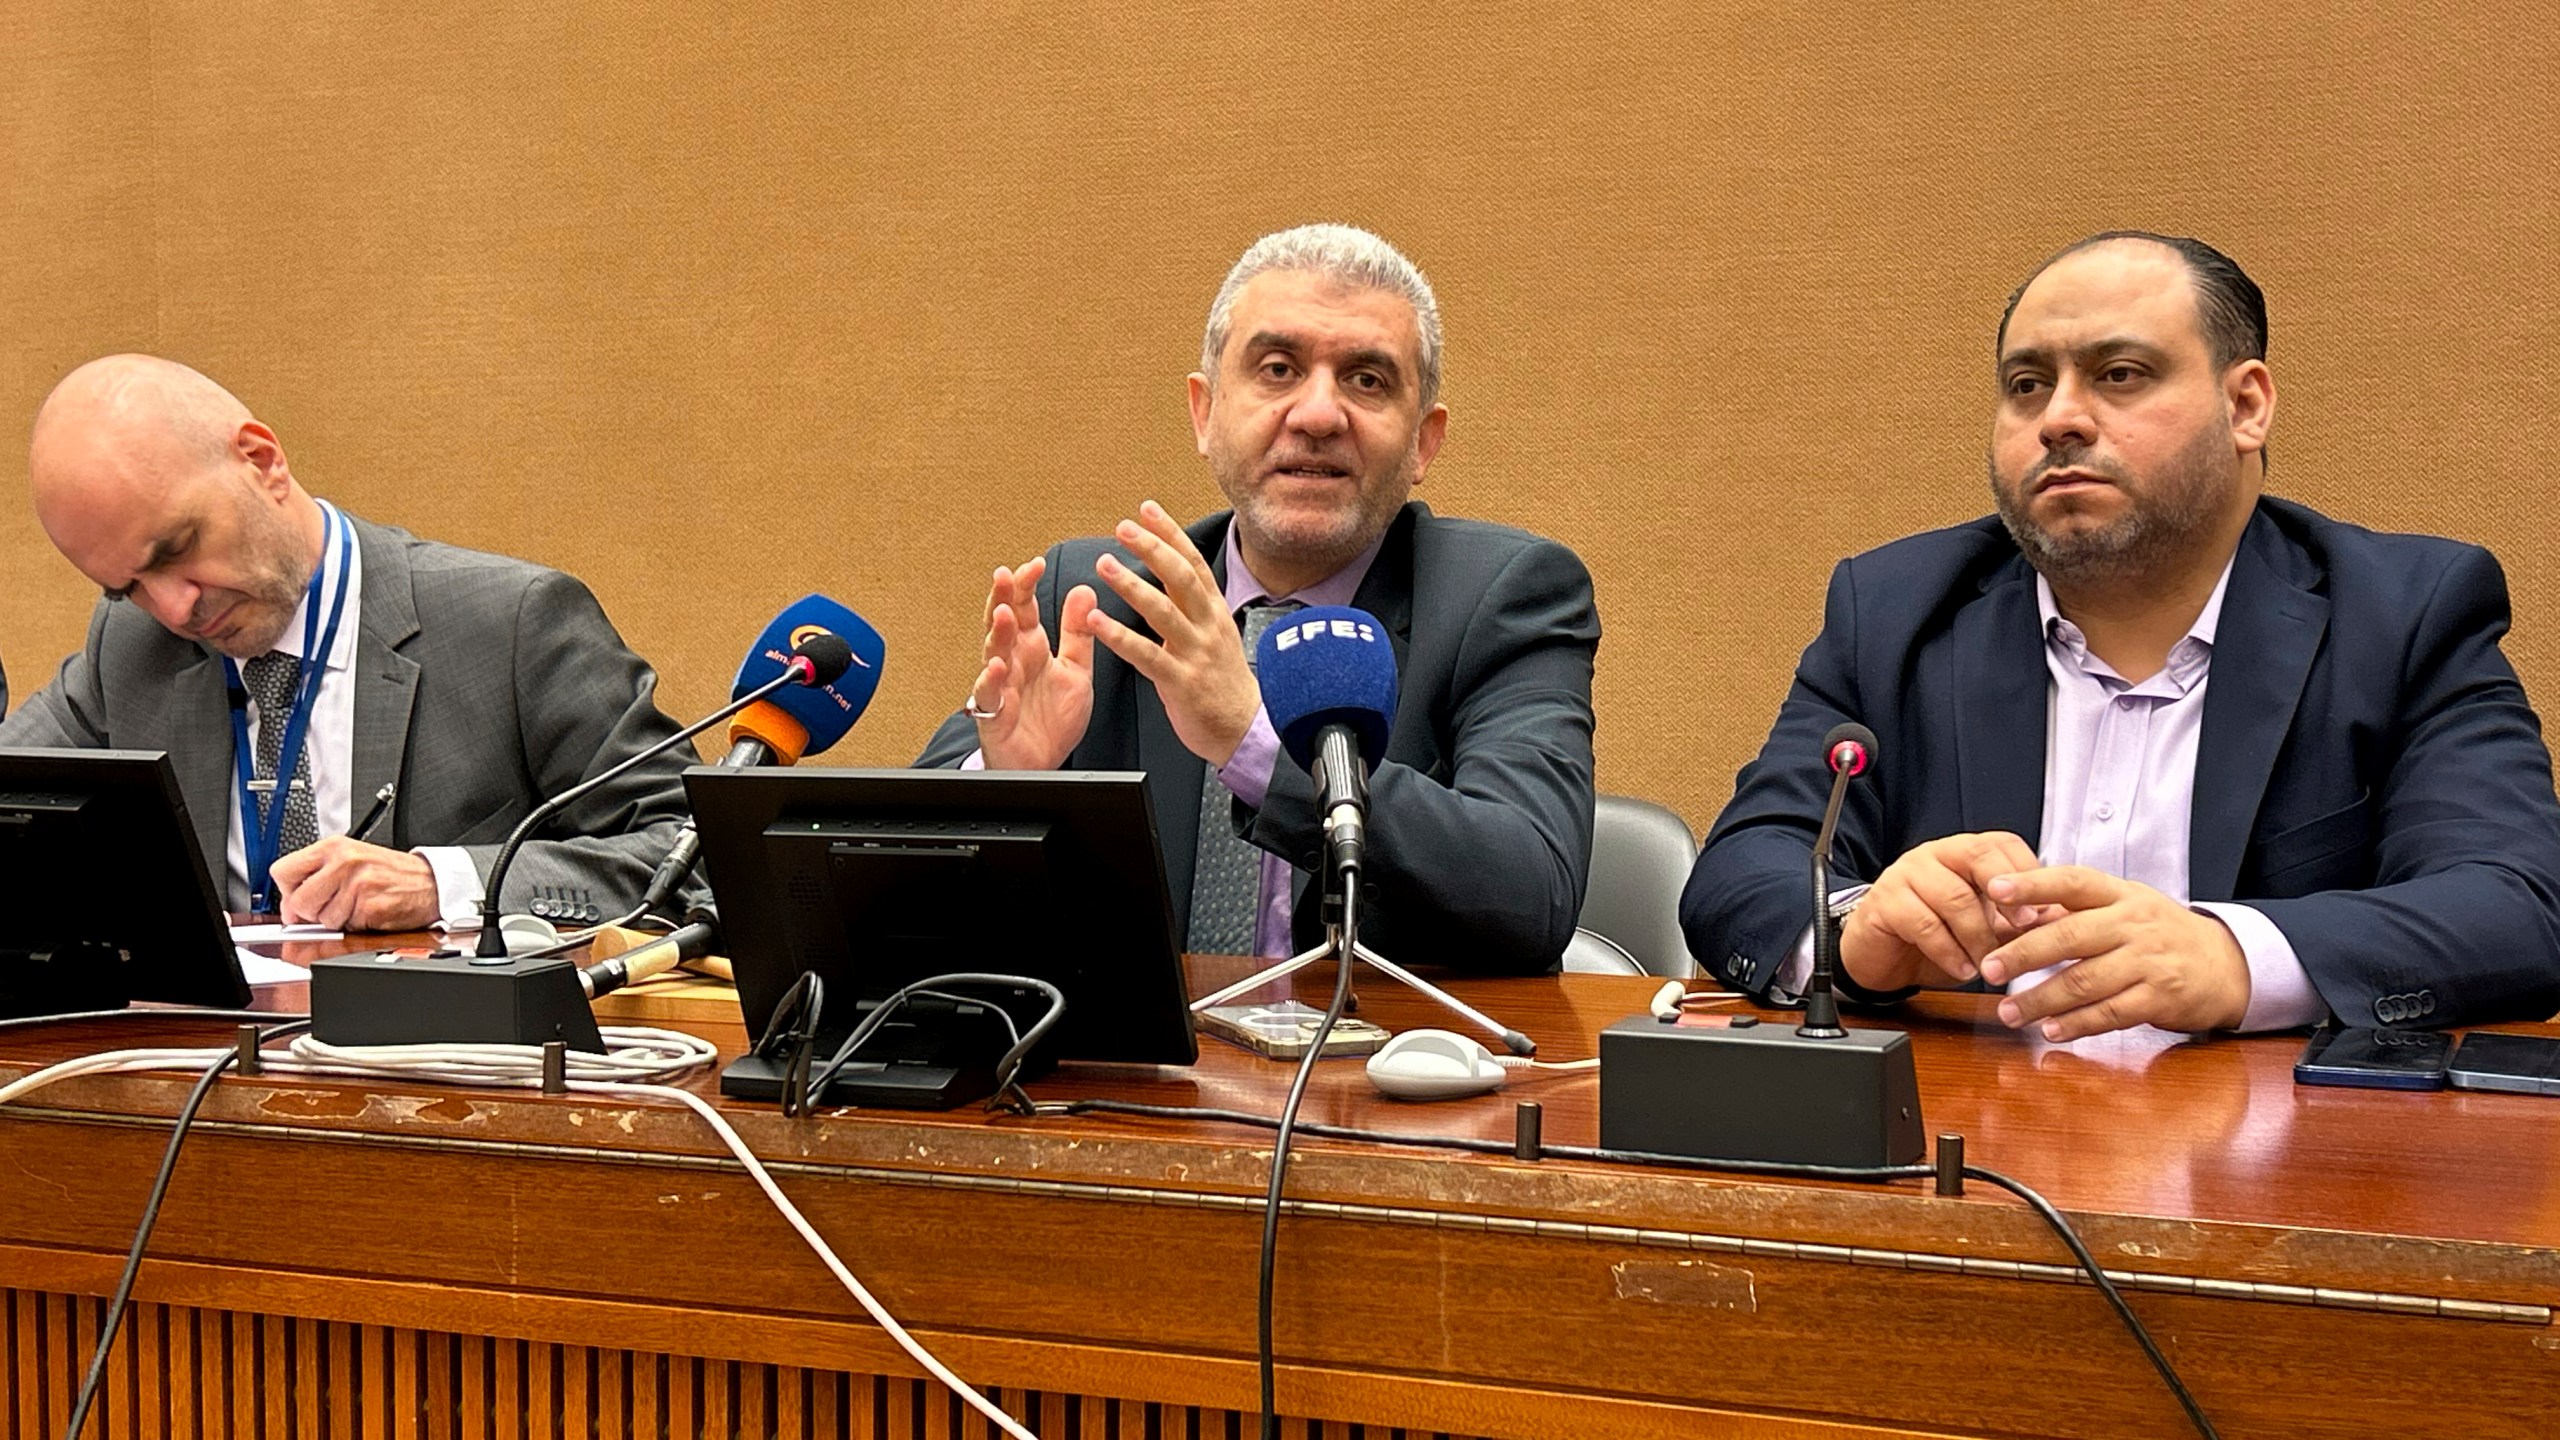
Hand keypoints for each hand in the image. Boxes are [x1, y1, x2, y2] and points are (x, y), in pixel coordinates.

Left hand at [270, 838, 440, 930]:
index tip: (300, 898)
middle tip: (332, 906)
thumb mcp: (351, 860)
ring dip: (337, 921)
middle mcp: (344, 861)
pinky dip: (355, 926)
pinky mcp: (371, 905)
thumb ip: (316, 876)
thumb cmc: (391, 873)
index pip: (282, 871)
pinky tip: (369, 912)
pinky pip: (345, 927)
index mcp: (334, 847)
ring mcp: (358, 883)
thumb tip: (289, 907)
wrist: (432, 882)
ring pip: (321, 919)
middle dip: (311, 913)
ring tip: (356, 906)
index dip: (288, 892)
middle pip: (298, 901)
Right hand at [966, 555, 1098, 769]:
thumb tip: (1084, 590)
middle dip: (1003, 598)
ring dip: (998, 633)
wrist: (1044, 763)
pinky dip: (991, 680)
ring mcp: (1000, 685)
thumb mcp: (1076, 670)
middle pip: (1002, 622)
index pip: (1024, 607)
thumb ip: (1078, 632)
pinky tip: (997, 667)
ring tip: (1005, 613)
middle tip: (1006, 575)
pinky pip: (989, 694)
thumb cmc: (1053, 719)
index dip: (1026, 585)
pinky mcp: (993, 713)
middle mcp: (1012, 661)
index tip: (1036, 564)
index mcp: (1031, 648)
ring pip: (993, 653)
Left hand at [1083, 501, 1263, 767]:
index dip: (1170, 533)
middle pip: (1180, 577)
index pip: (1193, 562)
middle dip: (1152, 548)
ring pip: (1163, 610)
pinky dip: (1119, 636)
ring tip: (1104, 564)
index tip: (1148, 509)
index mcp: (1214, 612)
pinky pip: (1147, 655)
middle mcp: (1207, 626)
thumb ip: (1194, 606)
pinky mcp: (1181, 682)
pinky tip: (1096, 622)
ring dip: (1131, 584)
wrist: (1246, 730)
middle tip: (1123, 527)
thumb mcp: (1216, 635)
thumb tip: (1173, 574)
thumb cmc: (1225, 683)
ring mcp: (1196, 653)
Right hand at [1838, 831, 2048, 991]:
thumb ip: (2018, 921)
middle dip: (2007, 893)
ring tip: (1991, 965)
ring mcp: (1906, 874)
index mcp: (1963, 853)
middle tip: (2026, 927)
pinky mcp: (1884, 902)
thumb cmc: (1937, 938)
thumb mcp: (1986, 928)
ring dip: (1979, 937)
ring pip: (1953, 896)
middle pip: (1976, 855)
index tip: (2045, 907)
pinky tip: (1962, 969)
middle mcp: (1935, 855)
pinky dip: (1949, 951)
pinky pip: (1923, 923)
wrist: (1883, 958)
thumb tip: (2065, 921)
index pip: (2002, 844)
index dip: (2026, 871)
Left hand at [1979, 868, 2251, 1038]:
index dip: (2032, 884)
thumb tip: (2012, 914)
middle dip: (2024, 953)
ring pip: (2086, 980)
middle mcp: (2134, 923)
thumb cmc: (2157, 933)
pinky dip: (2078, 1024)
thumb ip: (2073, 910)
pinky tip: (2052, 1031)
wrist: (2225, 964)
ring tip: (2009, 1013)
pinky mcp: (2160, 997)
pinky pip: (2112, 1013)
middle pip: (2071, 935)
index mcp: (2119, 894)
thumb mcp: (2123, 906)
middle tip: (1988, 968)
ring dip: (2042, 999)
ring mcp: (2149, 961)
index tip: (1994, 890)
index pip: (2072, 882)